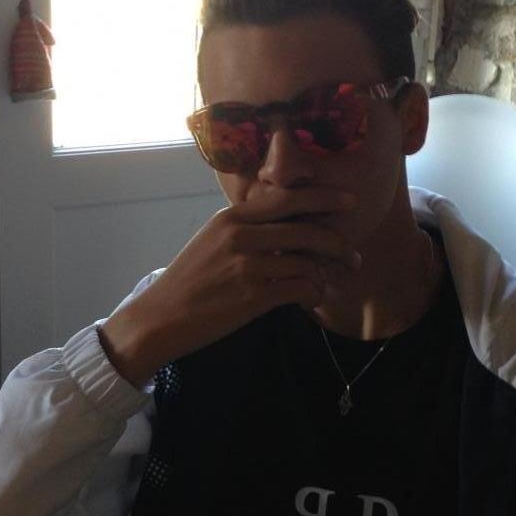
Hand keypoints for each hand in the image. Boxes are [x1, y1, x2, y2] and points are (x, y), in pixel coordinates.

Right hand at [99, 186, 359, 385]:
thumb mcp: (213, 240)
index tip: (350, 201)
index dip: (323, 197)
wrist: (161, 317)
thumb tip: (287, 224)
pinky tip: (315, 299)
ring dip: (326, 275)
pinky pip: (300, 289)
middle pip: (306, 229)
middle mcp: (241, 235)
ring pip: (307, 262)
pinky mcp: (253, 296)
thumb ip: (247, 228)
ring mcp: (247, 266)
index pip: (287, 198)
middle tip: (353, 255)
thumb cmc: (189, 281)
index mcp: (232, 216)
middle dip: (337, 243)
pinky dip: (314, 294)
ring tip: (333, 284)